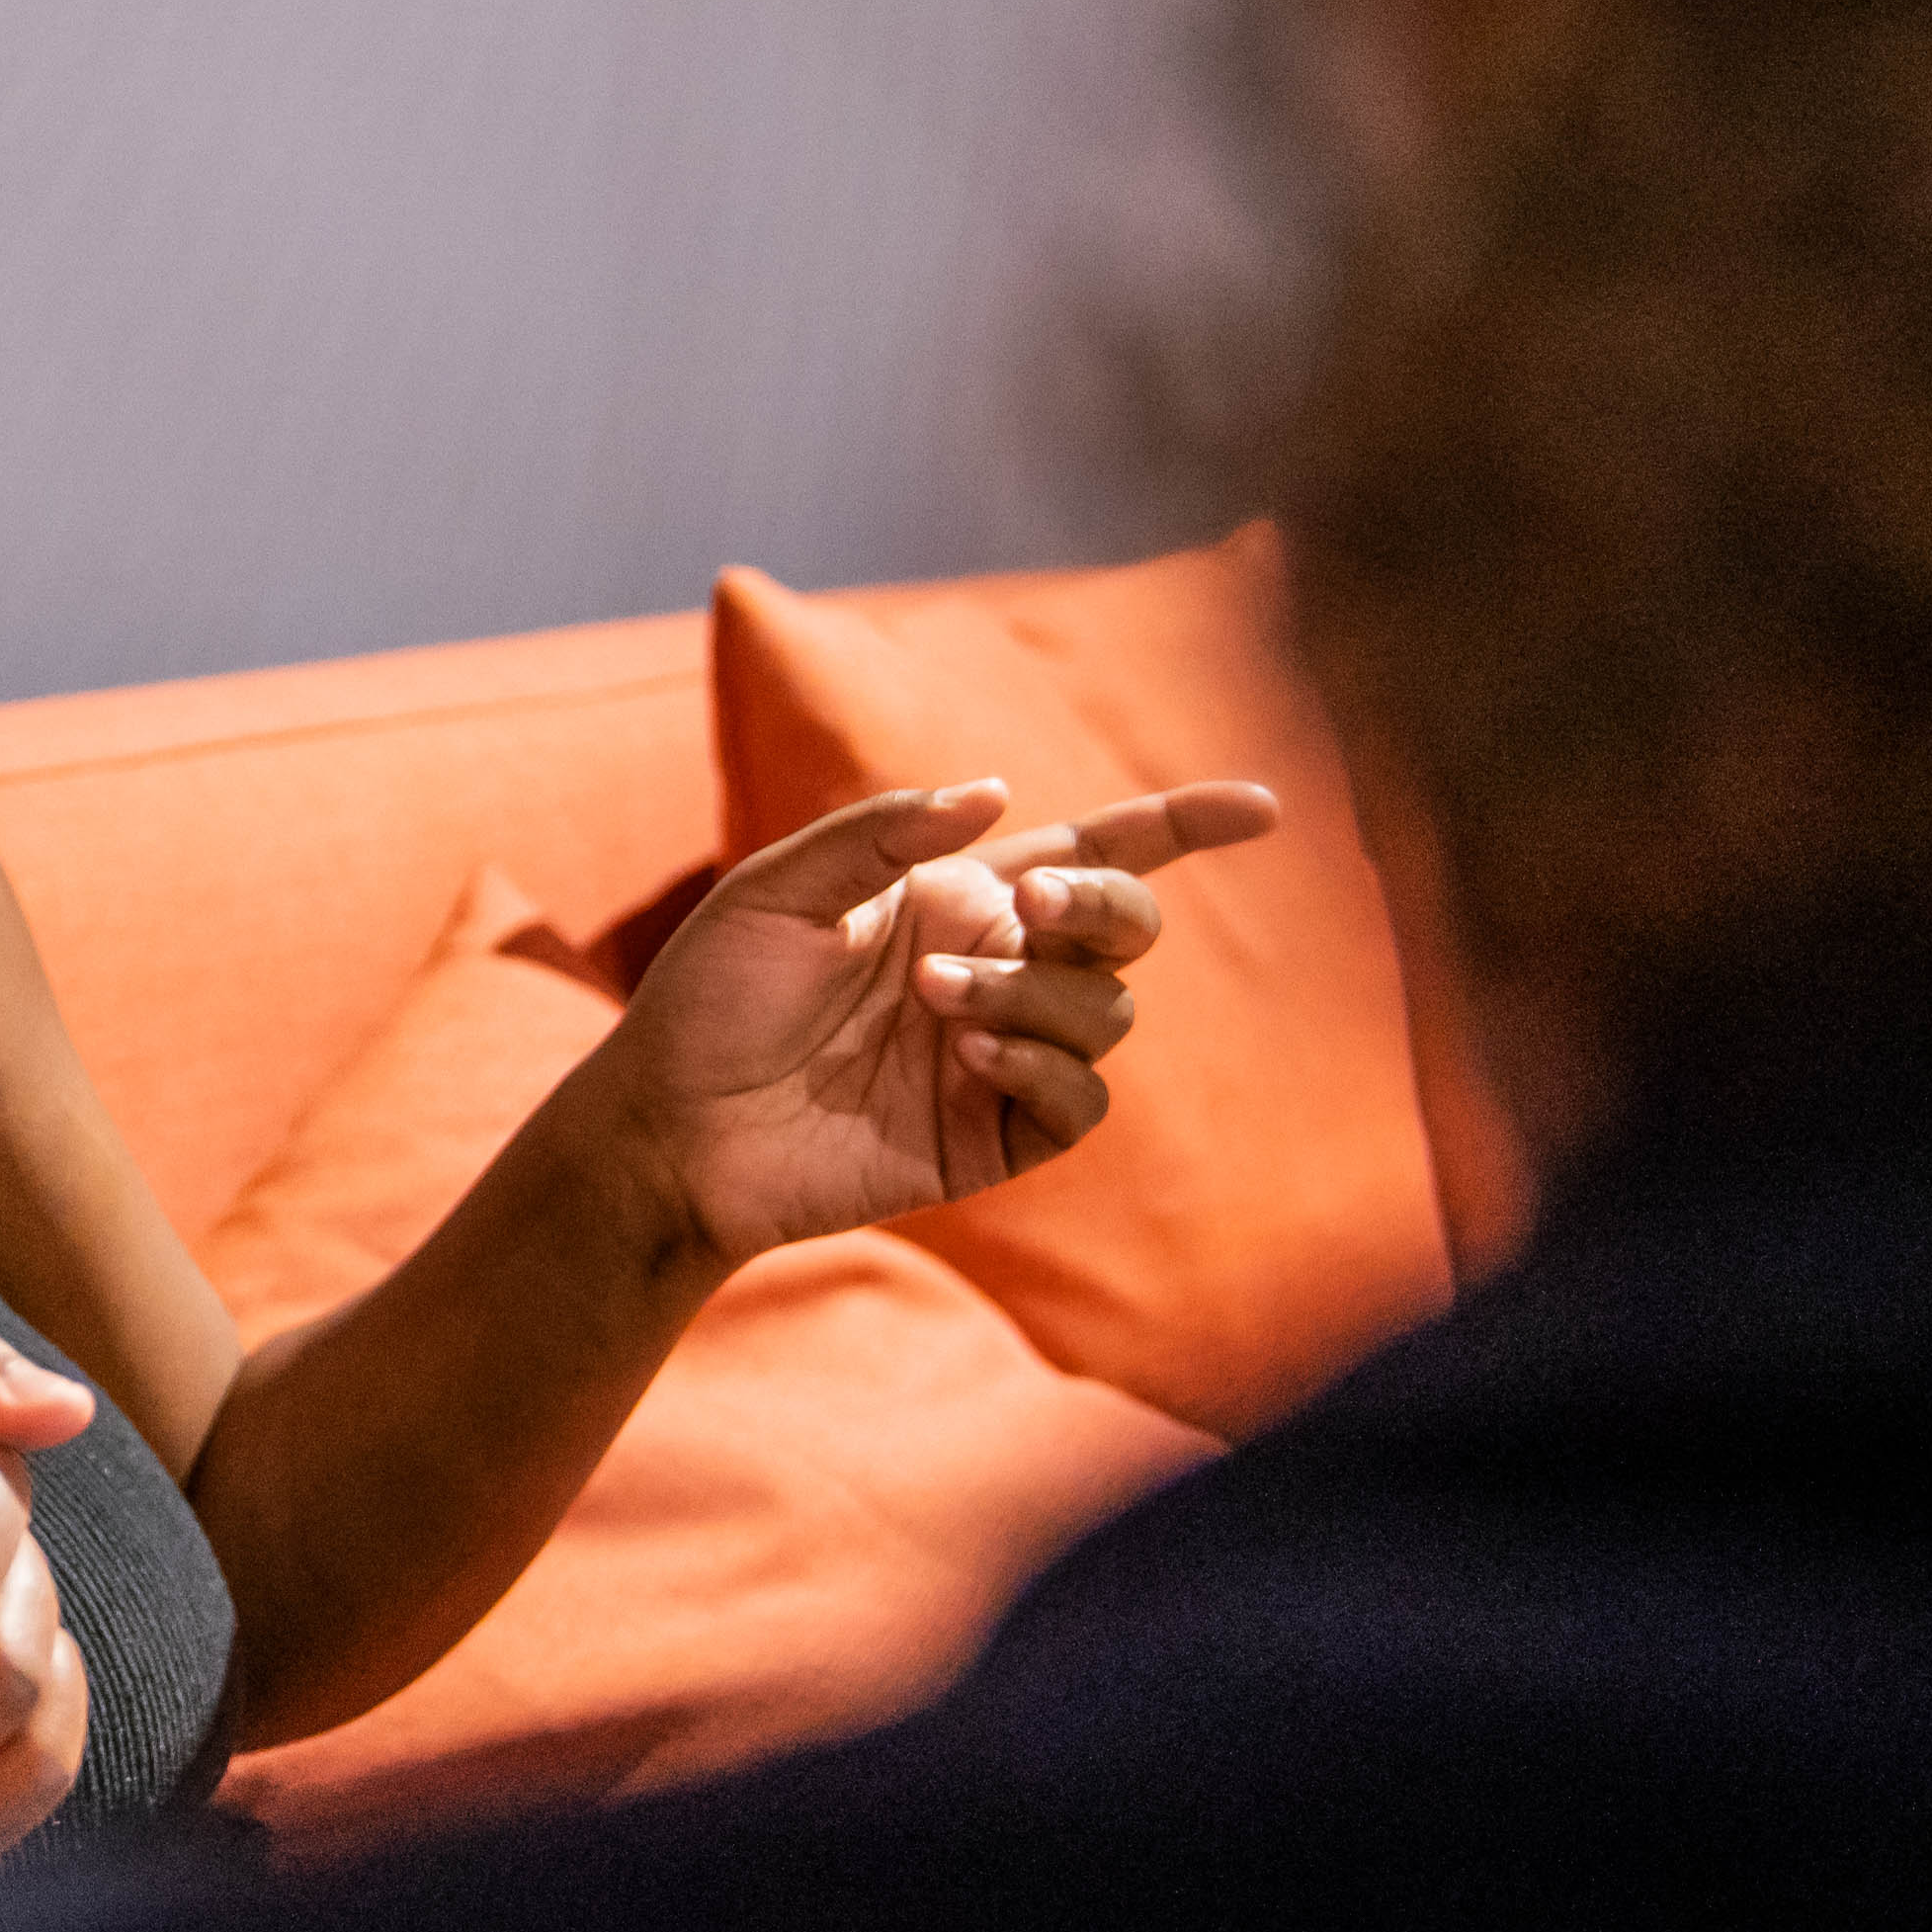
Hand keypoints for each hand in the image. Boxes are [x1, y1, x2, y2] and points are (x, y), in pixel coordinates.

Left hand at [585, 777, 1281, 1265]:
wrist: (669, 1127)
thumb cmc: (709, 1002)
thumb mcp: (776, 890)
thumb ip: (884, 833)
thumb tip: (997, 792)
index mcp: (954, 901)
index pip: (1091, 853)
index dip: (1179, 826)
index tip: (1261, 808)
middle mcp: (996, 971)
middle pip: (1124, 925)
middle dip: (1105, 902)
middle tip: (1031, 901)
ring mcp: (1000, 1059)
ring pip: (1105, 1010)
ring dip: (1037, 989)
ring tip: (935, 996)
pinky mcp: (992, 1139)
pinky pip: (1079, 1099)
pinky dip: (1043, 1064)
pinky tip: (969, 1052)